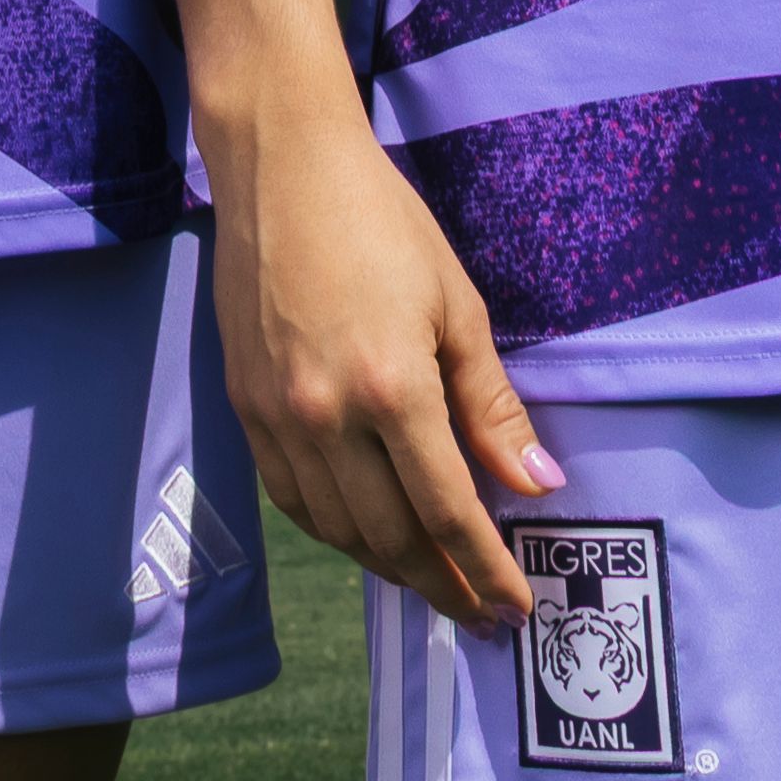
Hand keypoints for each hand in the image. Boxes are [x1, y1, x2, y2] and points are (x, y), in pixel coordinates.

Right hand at [216, 92, 557, 626]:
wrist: (281, 166)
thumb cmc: (382, 221)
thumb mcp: (457, 305)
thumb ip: (492, 406)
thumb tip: (537, 485)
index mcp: (391, 390)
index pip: (448, 513)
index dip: (486, 570)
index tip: (515, 607)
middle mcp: (326, 417)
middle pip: (390, 539)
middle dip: (443, 586)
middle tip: (482, 614)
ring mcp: (276, 416)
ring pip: (337, 530)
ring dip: (389, 568)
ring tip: (432, 582)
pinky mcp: (244, 405)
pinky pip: (292, 498)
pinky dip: (334, 531)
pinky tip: (365, 535)